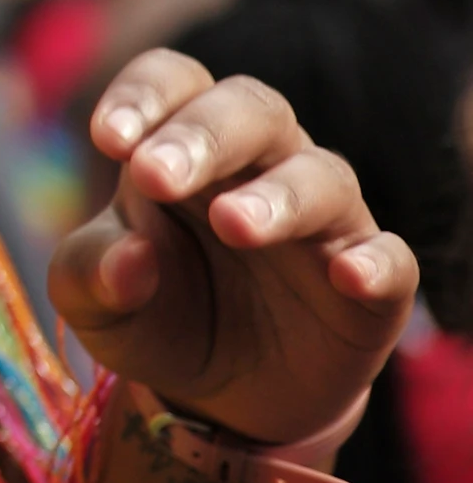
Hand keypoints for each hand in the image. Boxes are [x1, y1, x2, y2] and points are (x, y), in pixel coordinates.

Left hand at [52, 48, 412, 446]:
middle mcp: (260, 165)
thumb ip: (90, 274)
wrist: (218, 399)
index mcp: (181, 146)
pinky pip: (392, 259)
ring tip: (233, 223)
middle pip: (253, 110)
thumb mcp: (95, 302)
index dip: (143, 96)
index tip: (105, 139)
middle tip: (156, 175)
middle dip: (204, 135)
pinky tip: (347, 275)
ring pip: (322, 177)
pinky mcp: (370, 289)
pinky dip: (376, 262)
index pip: (174, 82)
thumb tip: (126, 257)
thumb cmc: (153, 315)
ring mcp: (323, 222)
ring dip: (278, 195)